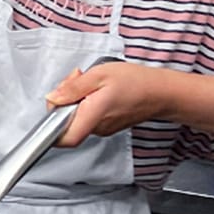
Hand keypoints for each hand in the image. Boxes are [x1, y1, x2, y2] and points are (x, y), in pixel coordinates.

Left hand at [46, 62, 164, 146]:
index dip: (51, 128)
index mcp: (93, 116)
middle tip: (75, 79)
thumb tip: (53, 98)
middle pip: (67, 121)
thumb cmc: (136, 82)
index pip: (64, 138)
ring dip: (75, 98)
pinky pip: (88, 115)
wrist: (162, 92)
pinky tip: (96, 89)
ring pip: (77, 116)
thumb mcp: (99, 75)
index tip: (52, 106)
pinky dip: (86, 101)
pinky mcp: (108, 125)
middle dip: (64, 98)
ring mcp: (103, 128)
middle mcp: (97, 127)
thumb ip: (73, 87)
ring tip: (89, 81)